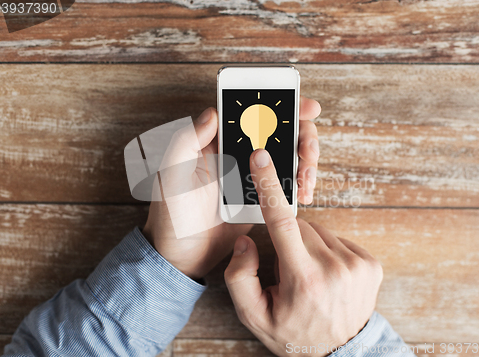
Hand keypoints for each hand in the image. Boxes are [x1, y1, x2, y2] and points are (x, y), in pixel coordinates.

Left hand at [142, 97, 320, 279]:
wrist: (182, 255)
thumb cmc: (171, 215)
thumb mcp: (171, 175)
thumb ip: (186, 141)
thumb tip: (212, 112)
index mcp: (216, 142)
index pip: (251, 114)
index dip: (280, 106)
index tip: (303, 107)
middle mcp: (237, 154)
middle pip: (279, 132)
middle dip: (302, 135)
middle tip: (308, 150)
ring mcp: (252, 176)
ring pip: (288, 156)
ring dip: (305, 162)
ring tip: (306, 179)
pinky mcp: (261, 197)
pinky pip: (286, 184)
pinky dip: (300, 185)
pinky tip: (304, 193)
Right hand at [224, 149, 382, 355]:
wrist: (340, 353)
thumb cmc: (293, 333)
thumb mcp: (254, 315)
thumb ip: (240, 276)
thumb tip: (247, 239)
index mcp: (304, 278)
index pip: (282, 222)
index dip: (269, 186)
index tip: (261, 159)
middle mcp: (334, 267)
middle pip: (299, 225)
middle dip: (288, 239)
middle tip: (289, 269)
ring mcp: (357, 264)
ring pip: (318, 230)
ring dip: (307, 244)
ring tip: (309, 274)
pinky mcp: (371, 263)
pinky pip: (337, 238)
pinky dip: (326, 249)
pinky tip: (325, 272)